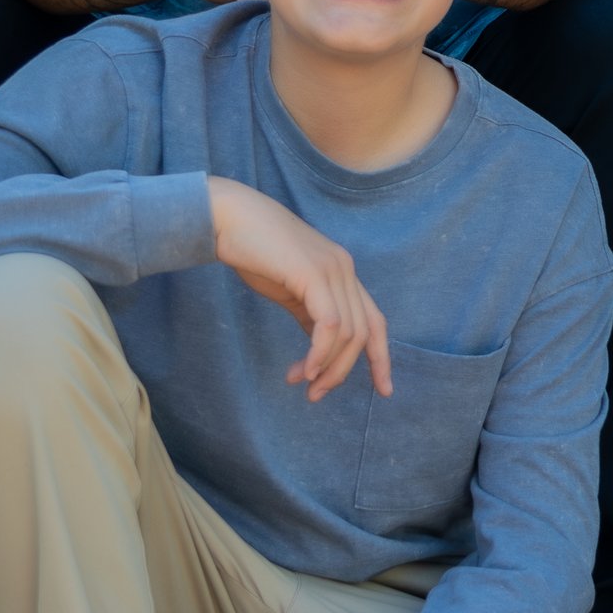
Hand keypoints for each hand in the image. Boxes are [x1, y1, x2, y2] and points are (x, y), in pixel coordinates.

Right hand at [207, 177, 392, 399]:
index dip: (382, 357)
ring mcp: (333, 269)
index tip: (384, 390)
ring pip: (348, 333)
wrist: (228, 217)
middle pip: (364, 333)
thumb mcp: (290, 289)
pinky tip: (305, 370)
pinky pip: (330, 324)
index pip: (375, 321)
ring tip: (304, 384)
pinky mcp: (313, 273)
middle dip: (343, 371)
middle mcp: (345, 269)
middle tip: (316, 395)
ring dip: (328, 368)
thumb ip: (310, 314)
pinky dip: (321, 353)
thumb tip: (320, 349)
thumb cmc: (254, 252)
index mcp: (343, 273)